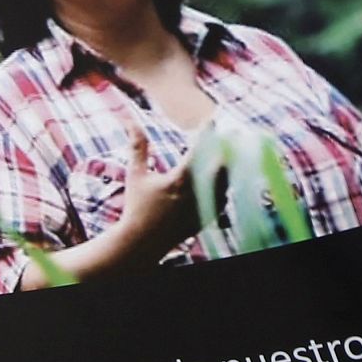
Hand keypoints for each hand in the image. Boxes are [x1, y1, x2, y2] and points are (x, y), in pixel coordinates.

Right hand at [116, 123, 217, 255]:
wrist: (141, 242)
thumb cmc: (137, 206)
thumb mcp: (136, 175)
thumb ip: (138, 148)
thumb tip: (132, 123)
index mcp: (179, 180)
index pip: (198, 150)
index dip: (207, 133)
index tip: (212, 120)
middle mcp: (195, 193)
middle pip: (221, 166)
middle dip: (225, 149)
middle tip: (229, 135)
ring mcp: (203, 207)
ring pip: (226, 182)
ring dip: (227, 167)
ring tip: (229, 153)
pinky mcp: (206, 218)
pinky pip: (223, 199)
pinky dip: (225, 186)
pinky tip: (223, 178)